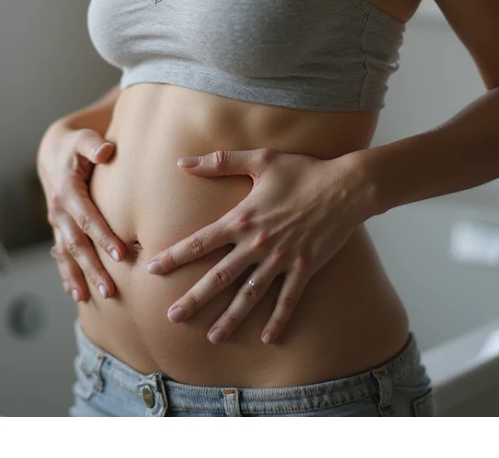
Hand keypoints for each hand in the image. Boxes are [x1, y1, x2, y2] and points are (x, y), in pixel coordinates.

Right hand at [37, 120, 127, 301]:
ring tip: (89, 299)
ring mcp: (57, 223)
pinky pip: (61, 255)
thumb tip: (106, 151)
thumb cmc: (75, 145)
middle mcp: (59, 211)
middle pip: (77, 244)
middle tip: (110, 290)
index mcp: (67, 192)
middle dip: (92, 268)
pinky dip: (66, 274)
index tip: (121, 255)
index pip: (87, 219)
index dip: (103, 237)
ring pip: (67, 254)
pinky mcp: (58, 229)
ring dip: (78, 276)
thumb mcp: (83, 139)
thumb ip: (93, 145)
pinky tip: (75, 293)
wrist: (53, 152)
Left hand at [144, 148, 366, 344]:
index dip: (176, 256)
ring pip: (250, 295)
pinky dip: (278, 319)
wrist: (346, 186)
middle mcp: (257, 244)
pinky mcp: (305, 267)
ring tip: (212, 336)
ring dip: (230, 317)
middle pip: (219, 276)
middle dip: (195, 298)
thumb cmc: (302, 169)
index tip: (153, 269)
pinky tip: (266, 338)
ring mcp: (282, 259)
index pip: (201, 241)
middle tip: (173, 317)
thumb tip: (182, 162)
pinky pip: (288, 299)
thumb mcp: (260, 159)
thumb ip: (220, 162)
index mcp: (242, 218)